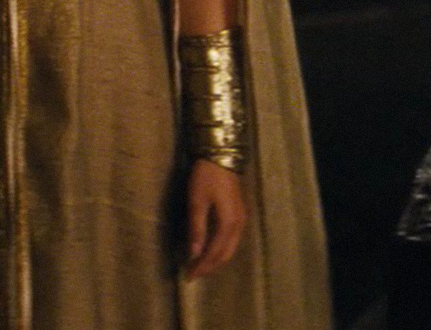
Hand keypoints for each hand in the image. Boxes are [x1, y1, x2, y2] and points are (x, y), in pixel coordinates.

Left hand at [185, 158, 246, 277]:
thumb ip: (196, 229)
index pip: (214, 253)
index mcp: (228, 223)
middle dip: (210, 267)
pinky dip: (221, 249)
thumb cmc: (207, 176)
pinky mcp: (240, 213)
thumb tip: (193, 254)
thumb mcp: (197, 201)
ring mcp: (241, 218)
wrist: (222, 155)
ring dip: (216, 259)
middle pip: (226, 254)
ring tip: (200, 265)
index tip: (188, 276)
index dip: (202, 266)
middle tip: (193, 274)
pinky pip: (232, 239)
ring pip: (231, 247)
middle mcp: (239, 224)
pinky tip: (211, 248)